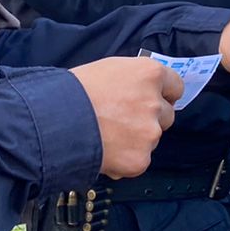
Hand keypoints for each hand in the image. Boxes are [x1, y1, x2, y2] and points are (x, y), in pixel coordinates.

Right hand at [68, 57, 182, 178]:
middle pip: (167, 115)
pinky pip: (138, 160)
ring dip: (136, 140)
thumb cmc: (74, 91)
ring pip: (151, 139)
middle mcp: (156, 103)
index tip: (152, 99)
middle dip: (149, 119)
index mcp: (149, 74)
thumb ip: (133, 80)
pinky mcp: (140, 159)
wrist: (54, 120)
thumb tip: (143, 90)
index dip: (163, 94)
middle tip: (122, 120)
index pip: (175, 86)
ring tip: (106, 136)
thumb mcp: (109, 70)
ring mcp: (150, 133)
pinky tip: (104, 151)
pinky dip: (125, 160)